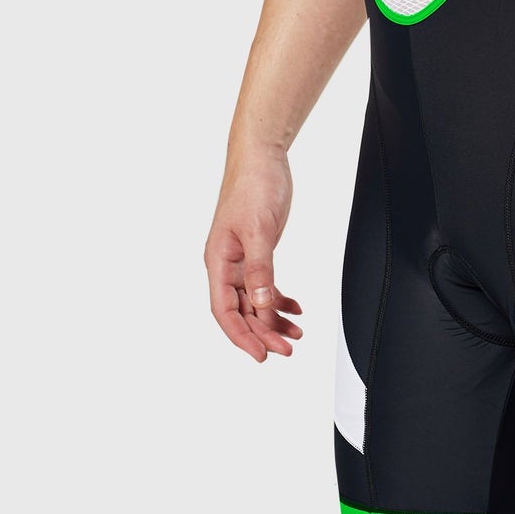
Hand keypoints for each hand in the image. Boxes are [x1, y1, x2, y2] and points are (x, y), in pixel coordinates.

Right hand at [204, 149, 302, 361]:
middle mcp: (226, 264)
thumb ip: (260, 268)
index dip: (241, 336)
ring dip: (273, 320)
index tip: (261, 355)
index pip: (224, 310)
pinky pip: (265, 285)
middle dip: (263, 333)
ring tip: (296, 335)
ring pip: (255, 301)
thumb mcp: (259, 229)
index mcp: (218, 260)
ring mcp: (241, 259)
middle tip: (287, 349)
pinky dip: (280, 299)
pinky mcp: (257, 251)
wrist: (262, 158)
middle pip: (242, 311)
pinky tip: (295, 309)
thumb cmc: (253, 185)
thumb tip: (262, 303)